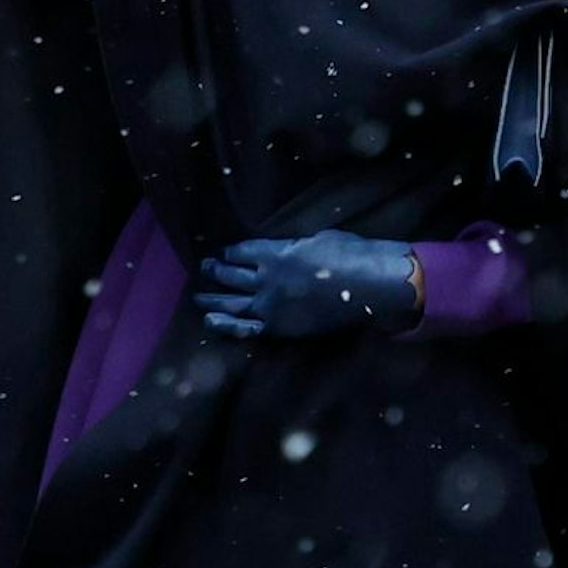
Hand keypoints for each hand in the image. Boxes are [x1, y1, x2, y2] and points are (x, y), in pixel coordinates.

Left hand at [195, 230, 420, 340]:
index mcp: (274, 253)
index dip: (229, 253)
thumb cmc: (350, 254)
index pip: (240, 252)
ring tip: (198, 297)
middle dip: (214, 272)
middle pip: (230, 276)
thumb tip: (285, 250)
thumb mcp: (315, 238)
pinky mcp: (279, 327)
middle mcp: (265, 279)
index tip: (223, 253)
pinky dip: (227, 326)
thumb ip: (292, 246)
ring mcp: (270, 305)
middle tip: (205, 269)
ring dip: (212, 299)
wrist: (369, 285)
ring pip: (231, 303)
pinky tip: (211, 322)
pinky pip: (246, 329)